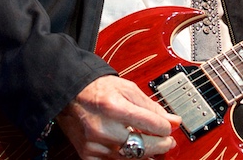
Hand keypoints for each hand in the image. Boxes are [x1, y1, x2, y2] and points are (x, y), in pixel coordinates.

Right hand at [57, 75, 180, 159]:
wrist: (69, 94)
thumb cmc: (98, 89)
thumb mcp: (127, 89)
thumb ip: (151, 107)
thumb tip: (173, 121)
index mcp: (115, 107)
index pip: (152, 125)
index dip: (166, 128)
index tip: (169, 127)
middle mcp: (104, 127)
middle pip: (143, 146)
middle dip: (161, 145)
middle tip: (167, 141)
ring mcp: (95, 144)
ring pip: (131, 158)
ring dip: (146, 153)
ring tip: (153, 145)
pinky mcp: (87, 154)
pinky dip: (127, 159)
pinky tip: (134, 152)